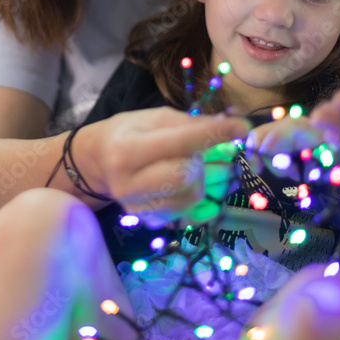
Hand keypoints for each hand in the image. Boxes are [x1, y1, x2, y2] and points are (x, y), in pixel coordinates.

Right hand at [83, 107, 249, 225]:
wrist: (98, 163)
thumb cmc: (129, 133)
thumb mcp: (154, 118)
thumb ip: (189, 124)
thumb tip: (229, 128)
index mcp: (127, 150)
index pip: (180, 143)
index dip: (215, 134)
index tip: (242, 127)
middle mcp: (128, 183)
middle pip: (186, 177)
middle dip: (205, 161)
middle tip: (209, 150)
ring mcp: (137, 208)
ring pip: (191, 198)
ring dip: (205, 179)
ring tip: (197, 165)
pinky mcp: (148, 221)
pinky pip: (188, 212)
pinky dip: (198, 196)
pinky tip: (191, 182)